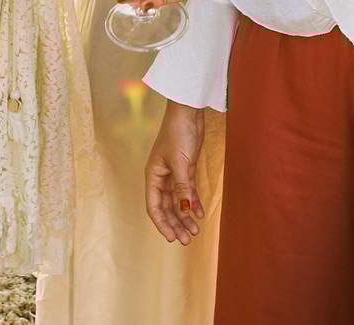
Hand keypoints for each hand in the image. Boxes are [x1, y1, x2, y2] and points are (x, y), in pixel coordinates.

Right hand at [145, 102, 206, 244]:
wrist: (188, 113)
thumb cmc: (178, 133)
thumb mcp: (180, 162)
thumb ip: (182, 187)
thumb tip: (185, 210)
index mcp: (153, 176)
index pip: (154, 206)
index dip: (162, 223)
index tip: (171, 238)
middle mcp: (162, 178)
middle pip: (167, 207)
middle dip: (176, 224)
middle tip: (187, 240)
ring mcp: (174, 174)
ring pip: (178, 202)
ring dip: (185, 216)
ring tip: (195, 231)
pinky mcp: (186, 170)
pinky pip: (188, 192)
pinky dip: (193, 203)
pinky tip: (199, 214)